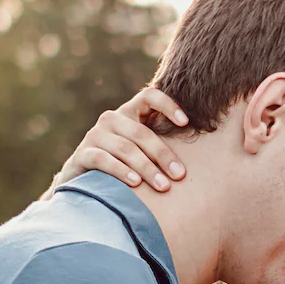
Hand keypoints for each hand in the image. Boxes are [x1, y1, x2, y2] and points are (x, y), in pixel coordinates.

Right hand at [48, 86, 189, 192]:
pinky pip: (104, 161)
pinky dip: (121, 172)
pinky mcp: (83, 154)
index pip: (149, 96)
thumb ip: (160, 145)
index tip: (185, 122)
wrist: (83, 180)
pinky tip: (135, 184)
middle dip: (163, 155)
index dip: (167, 105)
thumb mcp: (141, 150)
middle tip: (179, 175)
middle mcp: (111, 119)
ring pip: (125, 149)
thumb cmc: (124, 165)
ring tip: (163, 187)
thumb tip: (201, 156)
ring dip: (147, 169)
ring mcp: (95, 135)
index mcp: (129, 113)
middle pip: (141, 132)